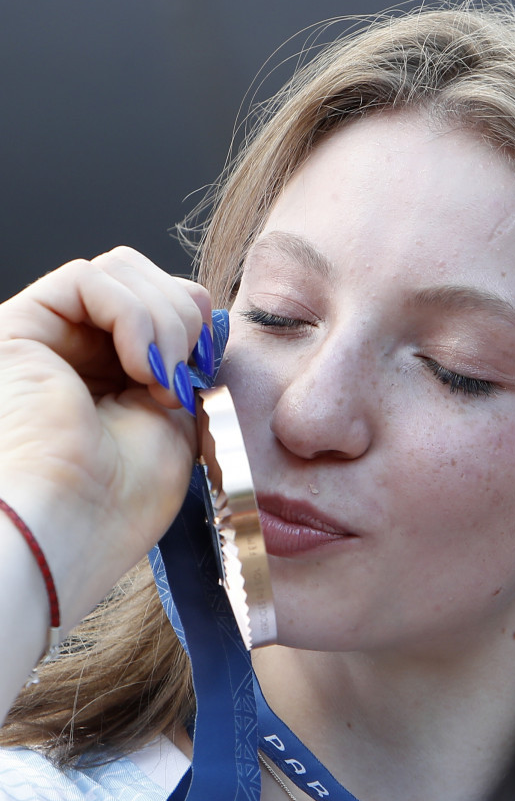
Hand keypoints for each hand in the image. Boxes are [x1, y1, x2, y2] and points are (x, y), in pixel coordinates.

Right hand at [0, 247, 211, 638]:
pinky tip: (136, 365)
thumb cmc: (121, 500)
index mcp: (114, 375)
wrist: (72, 529)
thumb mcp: (178, 421)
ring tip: (158, 381)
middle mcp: (77, 350)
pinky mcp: (20, 327)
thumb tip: (208, 319)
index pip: (166, 304)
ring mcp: (48, 337)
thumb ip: (186, 363)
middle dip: (183, 318)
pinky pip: (88, 277)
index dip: (196, 323)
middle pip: (146, 277)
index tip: (204, 375)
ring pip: (121, 271)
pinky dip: (131, 314)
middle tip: (181, 381)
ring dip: (163, 320)